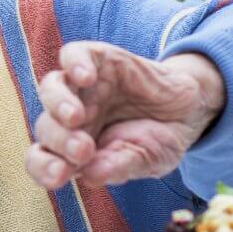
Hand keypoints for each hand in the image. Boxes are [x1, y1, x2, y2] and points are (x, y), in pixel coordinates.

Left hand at [26, 43, 224, 189]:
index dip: (43, 167)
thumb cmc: (160, 140)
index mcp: (73, 151)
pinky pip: (73, 54)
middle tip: (82, 151)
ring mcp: (82, 88)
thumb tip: (91, 176)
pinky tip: (86, 78)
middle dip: (60, 141)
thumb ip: (119, 166)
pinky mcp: (98, 60)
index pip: (41, 159)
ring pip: (51, 88)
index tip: (59, 177)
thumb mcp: (146, 160)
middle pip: (46, 127)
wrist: (190, 109)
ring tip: (76, 117)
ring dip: (58, 104)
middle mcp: (71, 119)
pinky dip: (75, 63)